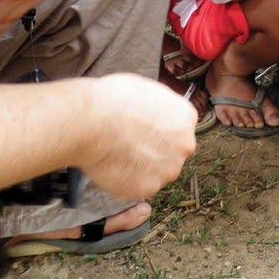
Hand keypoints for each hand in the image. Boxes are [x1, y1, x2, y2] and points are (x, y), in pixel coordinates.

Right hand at [78, 73, 196, 198]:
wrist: (92, 122)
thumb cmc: (113, 100)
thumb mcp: (147, 90)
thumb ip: (160, 108)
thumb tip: (155, 114)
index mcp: (186, 117)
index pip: (179, 131)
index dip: (159, 133)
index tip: (143, 134)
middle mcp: (184, 146)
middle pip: (172, 154)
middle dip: (154, 153)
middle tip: (129, 147)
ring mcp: (167, 169)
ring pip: (156, 173)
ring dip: (140, 169)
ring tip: (116, 156)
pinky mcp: (147, 188)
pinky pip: (136, 187)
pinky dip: (124, 182)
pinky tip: (111, 167)